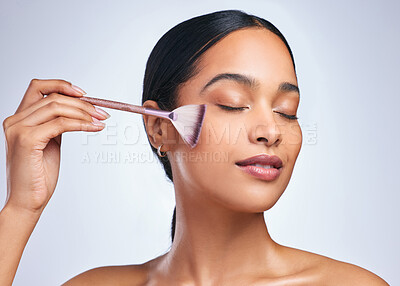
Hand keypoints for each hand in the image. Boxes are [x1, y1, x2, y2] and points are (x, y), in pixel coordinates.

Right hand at [2, 79, 109, 213]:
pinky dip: (81, 124)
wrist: (27, 201)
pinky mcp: (27, 140)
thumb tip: (77, 111)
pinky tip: (94, 127)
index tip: (84, 94)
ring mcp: (19, 129)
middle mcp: (15, 120)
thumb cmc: (39, 175)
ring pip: (57, 107)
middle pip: (53, 97)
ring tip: (101, 119)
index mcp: (19, 119)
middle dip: (82, 103)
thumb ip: (56, 124)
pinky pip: (61, 124)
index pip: (38, 87)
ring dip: (84, 112)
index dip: (62, 85)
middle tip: (101, 112)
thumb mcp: (49, 142)